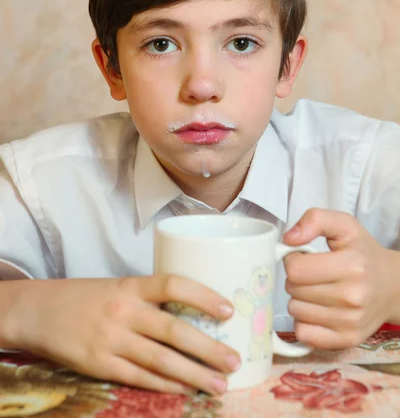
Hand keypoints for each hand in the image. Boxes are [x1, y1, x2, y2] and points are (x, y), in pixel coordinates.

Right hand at [2, 275, 239, 394]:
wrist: (39, 311)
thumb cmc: (86, 297)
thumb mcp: (118, 287)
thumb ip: (149, 299)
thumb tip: (192, 314)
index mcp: (130, 286)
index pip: (173, 284)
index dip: (203, 296)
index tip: (229, 310)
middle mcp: (124, 311)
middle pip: (174, 330)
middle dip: (209, 348)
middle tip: (235, 360)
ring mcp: (111, 339)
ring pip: (161, 360)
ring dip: (194, 374)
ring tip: (219, 384)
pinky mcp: (99, 364)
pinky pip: (138, 378)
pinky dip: (164, 386)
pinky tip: (184, 390)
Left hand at [283, 208, 399, 349]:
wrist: (393, 286)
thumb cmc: (363, 253)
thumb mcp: (344, 225)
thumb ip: (315, 219)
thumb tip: (288, 239)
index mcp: (351, 265)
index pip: (295, 269)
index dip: (293, 260)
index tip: (304, 258)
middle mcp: (352, 297)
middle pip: (293, 290)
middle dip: (297, 279)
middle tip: (314, 274)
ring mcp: (350, 322)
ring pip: (295, 311)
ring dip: (300, 300)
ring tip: (318, 290)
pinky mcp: (346, 340)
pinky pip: (304, 334)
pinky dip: (305, 322)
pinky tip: (318, 310)